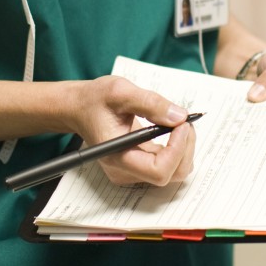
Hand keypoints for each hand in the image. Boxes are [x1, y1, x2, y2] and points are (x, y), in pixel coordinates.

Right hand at [67, 76, 195, 185]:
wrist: (80, 108)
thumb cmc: (95, 100)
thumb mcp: (120, 91)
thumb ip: (151, 103)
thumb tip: (180, 116)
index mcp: (117, 156)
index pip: (158, 171)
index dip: (177, 150)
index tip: (182, 124)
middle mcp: (125, 171)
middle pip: (171, 174)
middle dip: (185, 147)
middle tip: (184, 121)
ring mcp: (133, 171)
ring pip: (175, 171)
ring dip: (185, 147)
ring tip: (178, 122)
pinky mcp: (140, 166)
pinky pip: (169, 164)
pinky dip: (178, 147)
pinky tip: (172, 129)